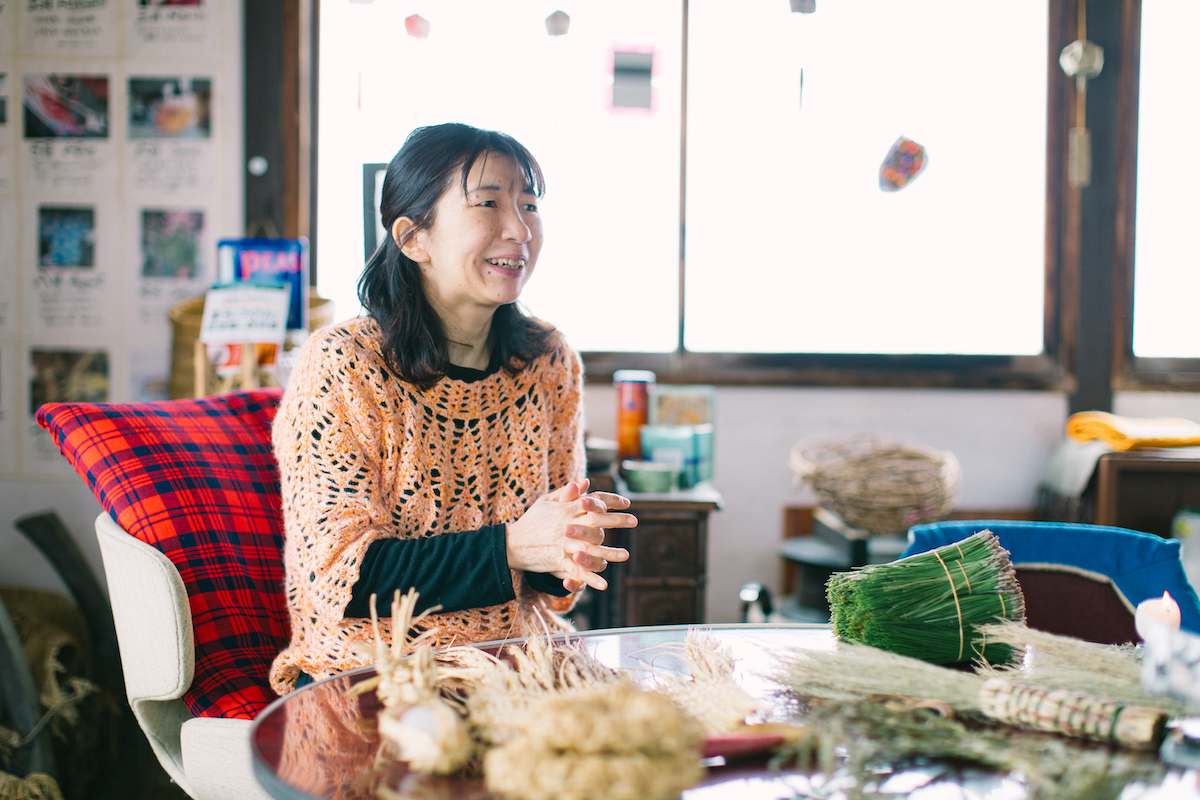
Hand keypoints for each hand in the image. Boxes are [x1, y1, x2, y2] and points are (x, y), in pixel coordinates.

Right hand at [506, 478, 634, 591]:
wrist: (512, 543)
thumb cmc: (532, 521)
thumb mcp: (546, 502)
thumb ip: (567, 493)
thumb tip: (585, 482)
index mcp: (565, 509)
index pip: (592, 500)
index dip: (610, 500)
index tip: (627, 503)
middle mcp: (566, 525)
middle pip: (595, 521)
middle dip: (616, 520)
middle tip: (634, 520)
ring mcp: (562, 544)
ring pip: (589, 548)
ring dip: (609, 552)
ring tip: (625, 554)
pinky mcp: (557, 560)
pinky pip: (576, 570)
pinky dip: (590, 578)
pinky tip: (604, 584)